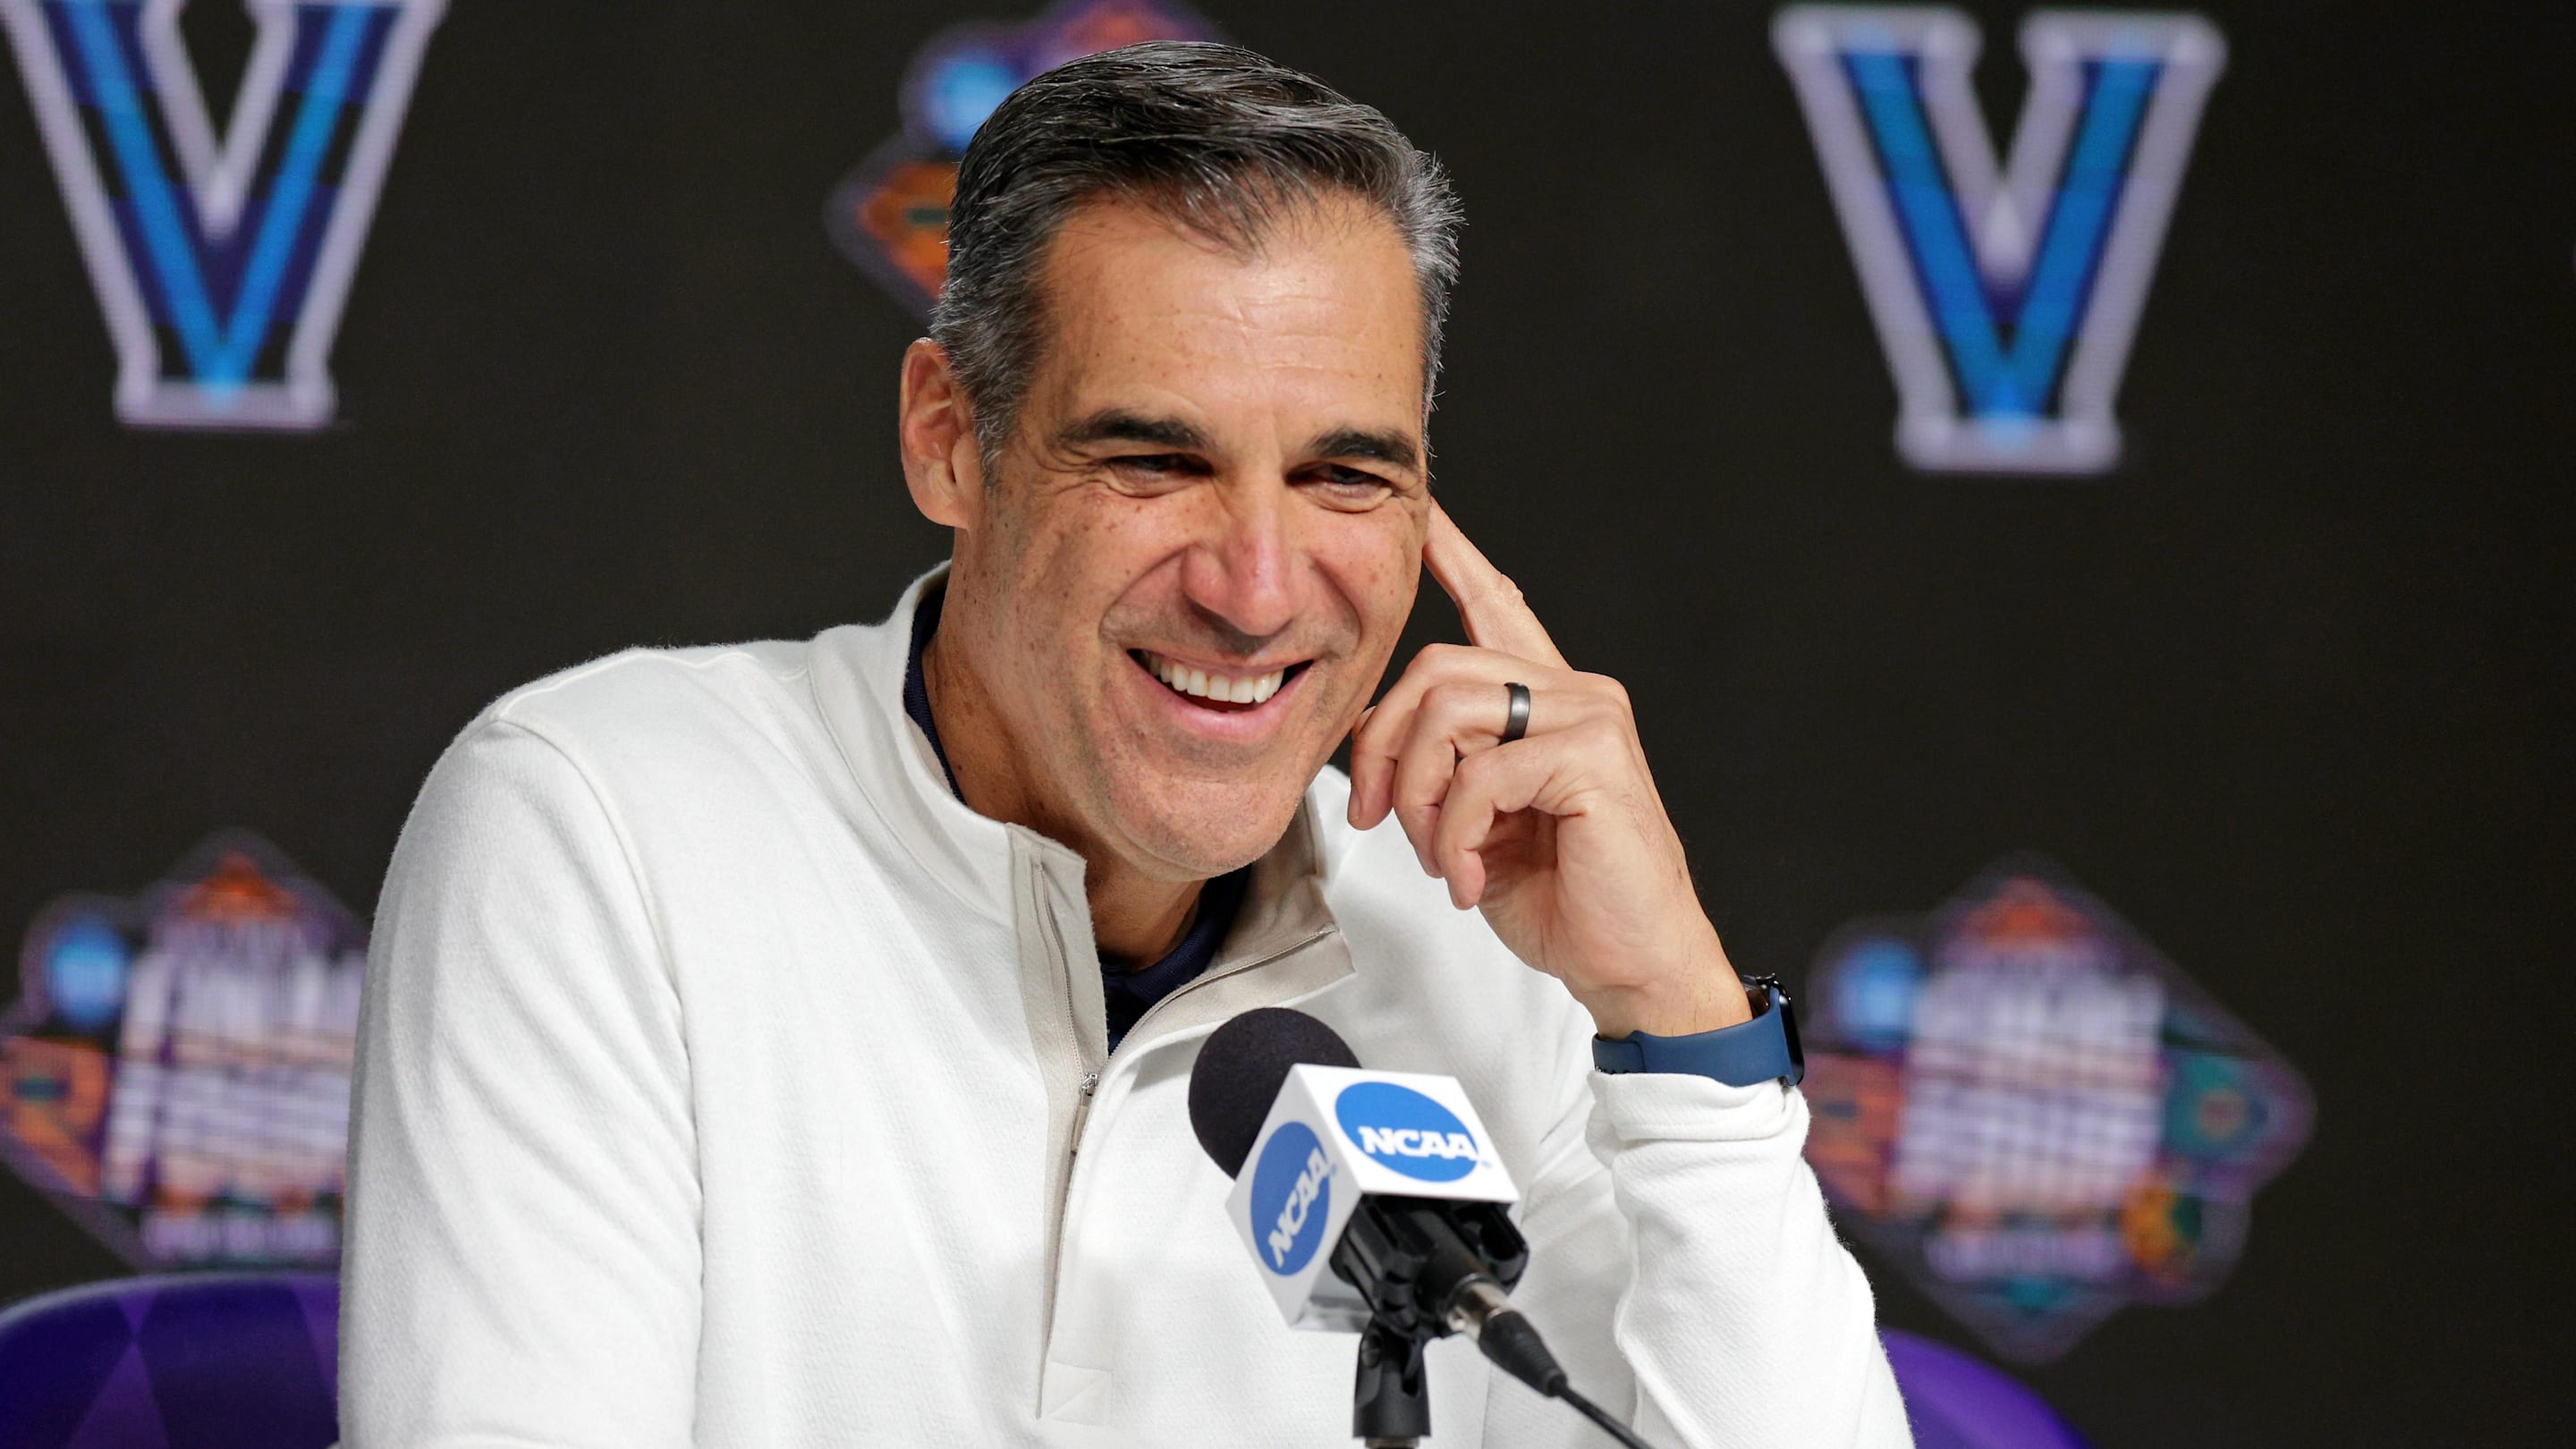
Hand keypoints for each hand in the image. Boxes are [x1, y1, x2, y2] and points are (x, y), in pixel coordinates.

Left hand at [1347, 503, 1750, 1037]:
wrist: (1632, 963)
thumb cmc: (1565, 899)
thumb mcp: (1475, 824)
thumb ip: (1439, 767)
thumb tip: (1374, 745)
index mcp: (1547, 702)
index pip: (1497, 607)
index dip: (1455, 557)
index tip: (1423, 513)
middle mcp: (1574, 693)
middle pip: (1434, 667)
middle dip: (1383, 747)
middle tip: (1383, 818)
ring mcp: (1590, 717)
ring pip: (1447, 713)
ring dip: (1419, 797)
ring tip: (1442, 856)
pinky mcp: (1595, 757)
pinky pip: (1479, 775)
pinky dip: (1453, 837)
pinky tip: (1472, 877)